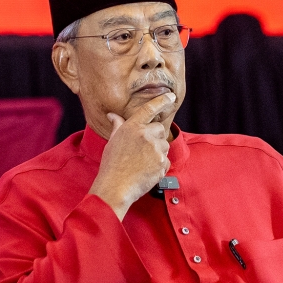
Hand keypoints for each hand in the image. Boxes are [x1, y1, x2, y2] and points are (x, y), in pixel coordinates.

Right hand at [88, 92, 175, 219]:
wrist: (115, 187)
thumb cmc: (111, 165)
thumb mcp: (112, 142)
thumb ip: (118, 127)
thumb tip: (113, 116)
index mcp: (131, 127)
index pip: (149, 109)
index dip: (162, 101)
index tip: (171, 96)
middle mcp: (145, 135)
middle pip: (160, 129)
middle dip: (156, 137)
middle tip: (143, 150)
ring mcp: (155, 149)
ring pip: (164, 146)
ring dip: (158, 153)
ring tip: (142, 163)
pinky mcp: (162, 162)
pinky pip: (166, 161)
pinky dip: (159, 166)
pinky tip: (146, 171)